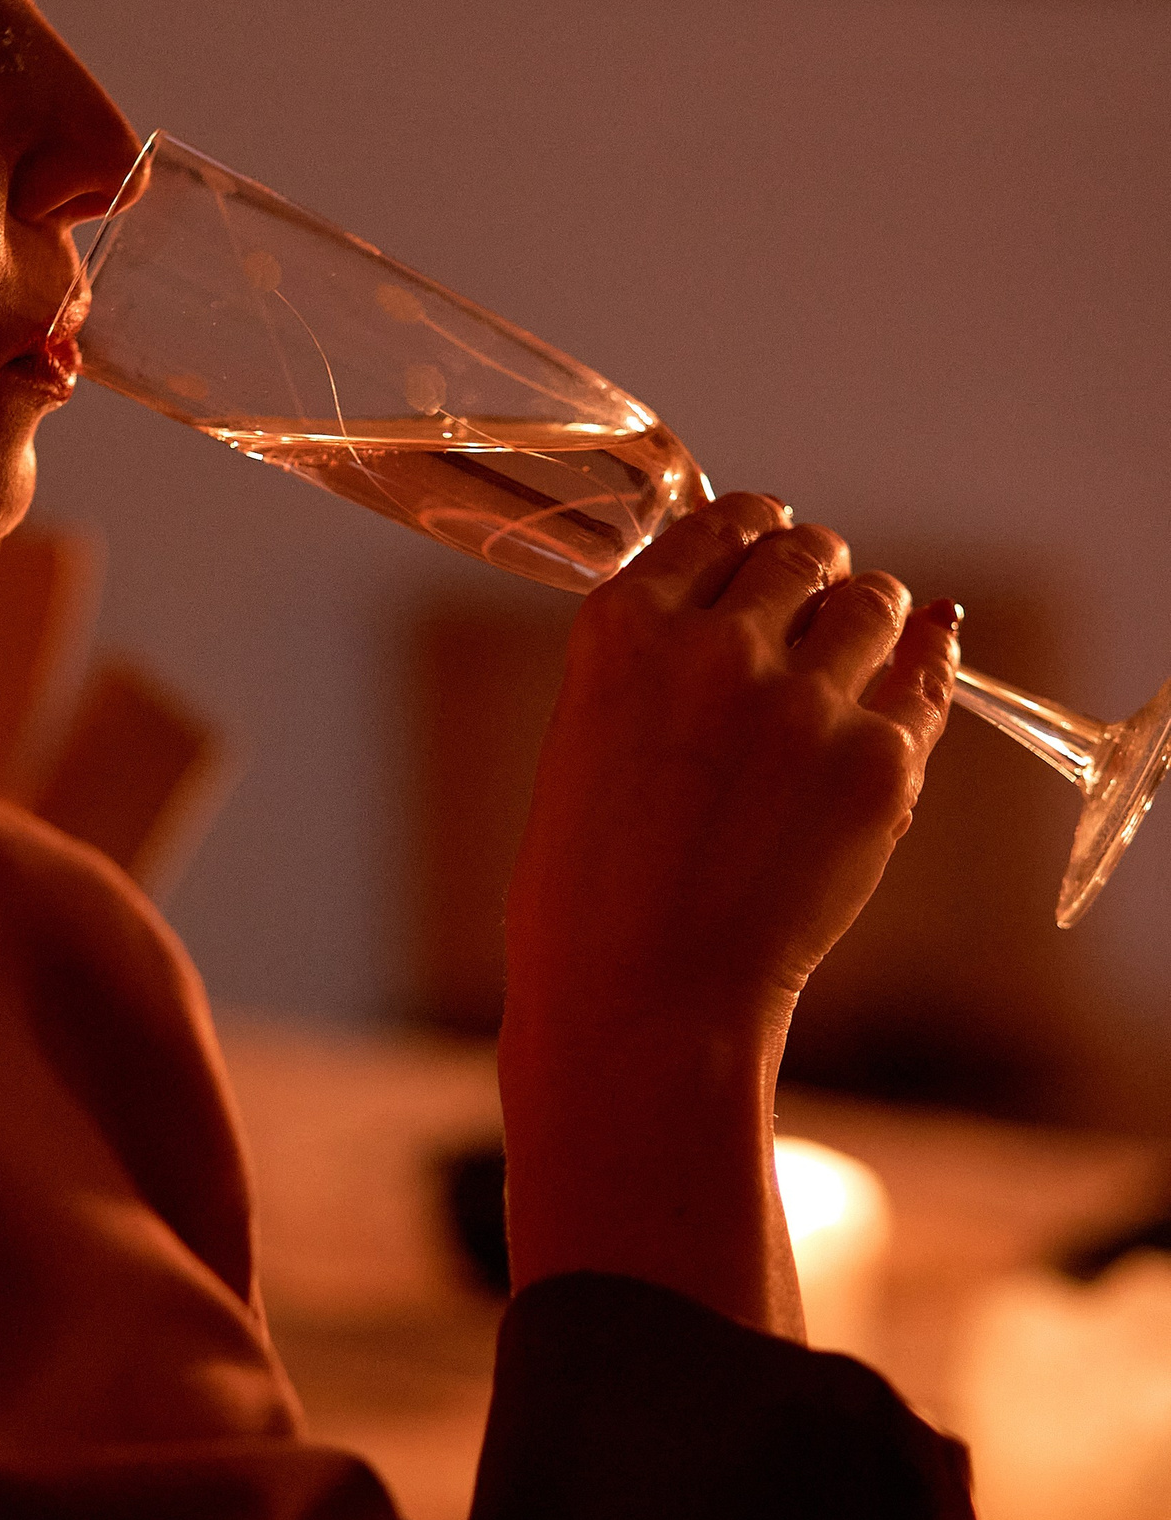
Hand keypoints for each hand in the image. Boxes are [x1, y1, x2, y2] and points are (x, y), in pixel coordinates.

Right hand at [499, 492, 958, 1326]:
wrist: (639, 998)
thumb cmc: (595, 885)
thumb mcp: (595, 734)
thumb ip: (671, 652)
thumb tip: (786, 586)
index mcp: (622, 626)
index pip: (723, 520)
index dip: (754, 536)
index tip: (764, 561)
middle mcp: (714, 646)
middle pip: (805, 549)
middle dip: (812, 577)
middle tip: (808, 624)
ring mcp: (802, 701)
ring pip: (875, 598)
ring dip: (866, 622)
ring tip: (848, 670)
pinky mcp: (877, 762)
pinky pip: (925, 678)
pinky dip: (914, 679)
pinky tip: (895, 697)